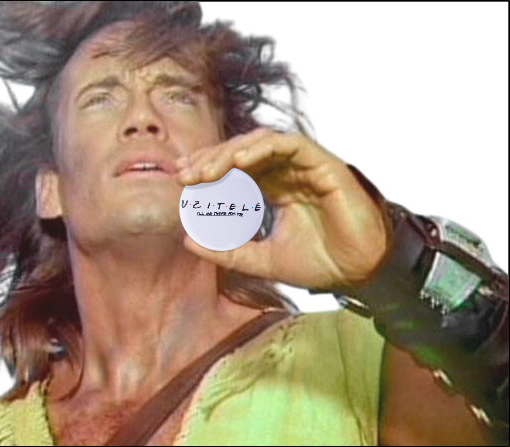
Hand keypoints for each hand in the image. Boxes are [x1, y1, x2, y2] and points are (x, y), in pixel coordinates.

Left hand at [176, 127, 390, 292]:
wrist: (360, 272)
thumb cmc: (320, 263)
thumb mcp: (262, 260)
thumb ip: (227, 251)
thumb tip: (188, 241)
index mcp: (275, 189)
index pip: (235, 171)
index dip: (208, 171)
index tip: (182, 182)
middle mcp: (288, 172)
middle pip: (242, 152)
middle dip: (211, 160)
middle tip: (184, 175)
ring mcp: (305, 165)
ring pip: (261, 142)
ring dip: (230, 153)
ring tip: (206, 172)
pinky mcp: (323, 163)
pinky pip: (289, 144)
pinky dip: (262, 148)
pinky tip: (238, 162)